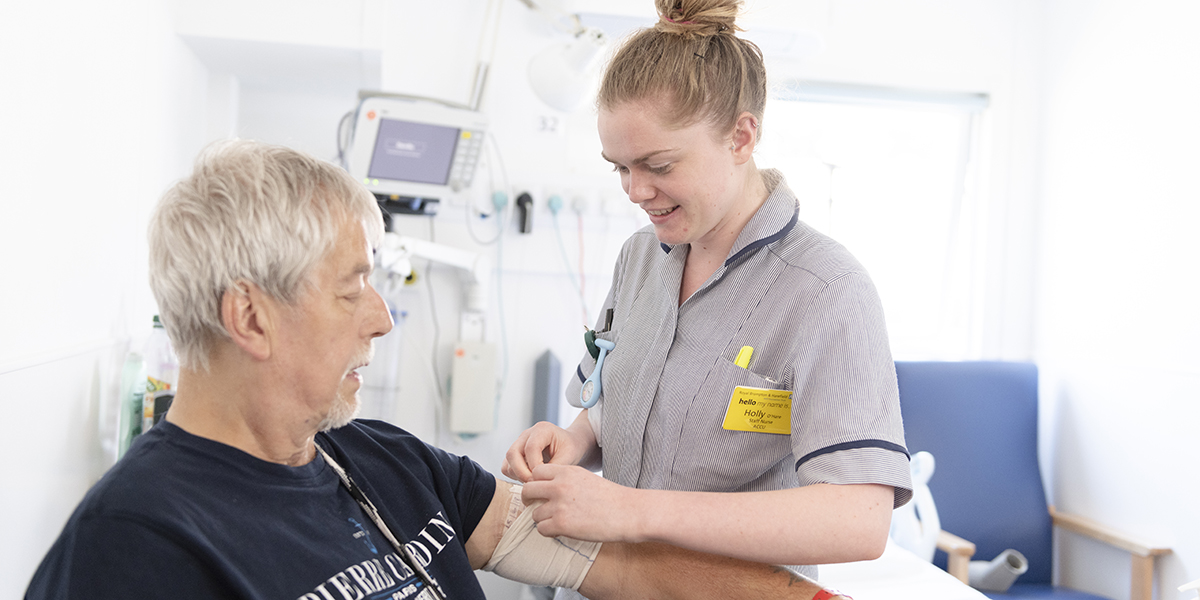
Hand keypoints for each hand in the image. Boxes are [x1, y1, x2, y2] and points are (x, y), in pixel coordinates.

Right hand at [501, 421, 591, 482]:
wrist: (571, 444)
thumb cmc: (571, 448)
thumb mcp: (569, 457)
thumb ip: (553, 468)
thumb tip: (538, 482)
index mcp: (542, 430)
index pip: (530, 448)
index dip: (534, 466)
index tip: (543, 478)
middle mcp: (527, 434)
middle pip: (512, 453)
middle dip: (522, 472)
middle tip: (534, 484)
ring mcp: (519, 443)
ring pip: (508, 460)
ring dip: (518, 475)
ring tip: (534, 481)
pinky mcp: (516, 453)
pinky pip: (507, 466)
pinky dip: (515, 475)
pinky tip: (529, 478)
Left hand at [521, 464, 640, 542]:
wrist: (628, 512)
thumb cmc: (610, 497)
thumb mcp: (585, 478)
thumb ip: (564, 480)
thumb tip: (545, 488)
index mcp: (566, 472)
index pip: (536, 472)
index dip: (537, 483)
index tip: (542, 492)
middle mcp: (559, 486)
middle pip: (528, 490)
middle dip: (530, 500)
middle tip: (538, 507)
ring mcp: (559, 505)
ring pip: (534, 514)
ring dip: (542, 519)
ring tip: (557, 522)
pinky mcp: (562, 524)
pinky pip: (541, 529)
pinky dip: (548, 532)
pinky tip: (561, 531)